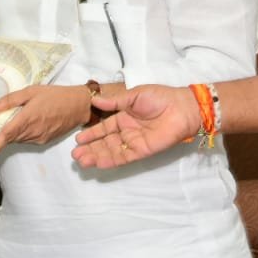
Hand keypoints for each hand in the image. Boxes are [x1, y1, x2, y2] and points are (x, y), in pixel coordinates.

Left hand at [0, 84, 92, 158]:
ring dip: (13, 134)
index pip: (7, 134)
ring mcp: (39, 138)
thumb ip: (11, 99)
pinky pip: (28, 140)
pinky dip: (22, 134)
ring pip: (18, 139)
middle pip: (11, 137)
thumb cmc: (55, 95)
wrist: (78, 106)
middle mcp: (32, 131)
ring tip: (14, 120)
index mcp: (27, 118)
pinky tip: (26, 124)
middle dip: (2, 135)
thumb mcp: (32, 91)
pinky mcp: (44, 141)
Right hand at [72, 85, 201, 167]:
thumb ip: (115, 101)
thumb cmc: (159, 98)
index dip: (91, 134)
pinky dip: (111, 160)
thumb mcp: (134, 95)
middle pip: (105, 143)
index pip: (104, 128)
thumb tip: (95, 100)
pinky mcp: (142, 151)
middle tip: (75, 155)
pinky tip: (99, 162)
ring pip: (111, 152)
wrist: (181, 108)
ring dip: (97, 156)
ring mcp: (134, 142)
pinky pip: (124, 157)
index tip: (78, 140)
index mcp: (124, 116)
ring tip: (81, 160)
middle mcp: (127, 131)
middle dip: (90, 149)